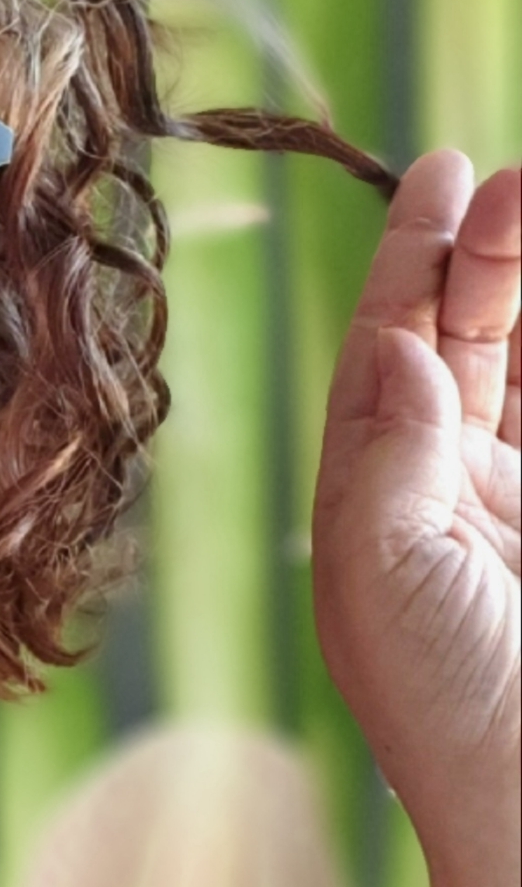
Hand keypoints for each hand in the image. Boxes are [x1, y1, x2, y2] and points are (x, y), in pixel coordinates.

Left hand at [312, 149, 519, 862]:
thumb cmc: (454, 714)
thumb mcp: (388, 575)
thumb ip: (390, 450)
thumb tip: (386, 339)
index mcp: (379, 501)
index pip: (389, 351)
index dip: (408, 261)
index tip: (436, 172)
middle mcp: (453, 492)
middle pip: (472, 339)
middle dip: (489, 255)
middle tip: (514, 180)